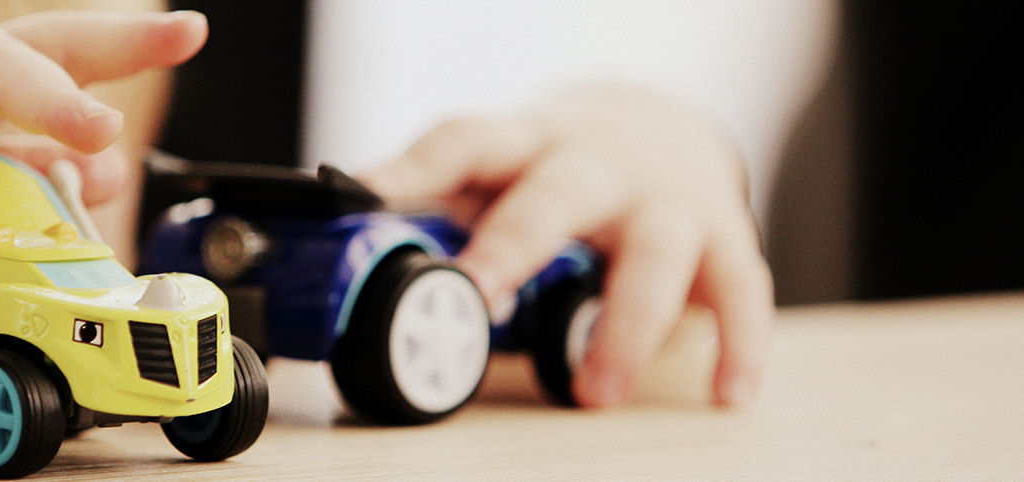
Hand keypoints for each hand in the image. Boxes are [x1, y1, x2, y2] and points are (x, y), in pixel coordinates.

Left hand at [360, 83, 773, 407]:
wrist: (659, 125)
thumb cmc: (557, 166)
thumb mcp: (497, 172)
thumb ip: (437, 207)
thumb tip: (345, 249)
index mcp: (525, 145)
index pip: (465, 140)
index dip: (415, 166)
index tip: (367, 192)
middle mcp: (596, 163)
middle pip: (559, 191)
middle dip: (518, 242)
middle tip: (479, 294)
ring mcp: (665, 199)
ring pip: (657, 248)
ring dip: (625, 323)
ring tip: (594, 390)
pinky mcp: (723, 236)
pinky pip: (741, 288)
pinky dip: (737, 342)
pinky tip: (725, 392)